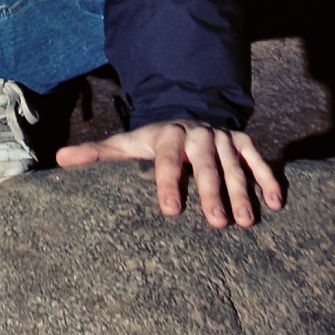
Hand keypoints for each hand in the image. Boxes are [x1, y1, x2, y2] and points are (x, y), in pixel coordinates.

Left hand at [54, 120, 283, 228]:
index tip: (170, 211)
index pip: (167, 157)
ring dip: (242, 192)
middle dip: (212, 191)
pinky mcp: (242, 142)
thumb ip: (96, 155)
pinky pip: (258, 159)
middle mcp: (197, 134)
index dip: (168, 182)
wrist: (189, 111)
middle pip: (205, 163)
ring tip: (246, 223)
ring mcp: (222, 137)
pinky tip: (276, 204)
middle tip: (216, 223)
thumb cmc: (153, 140)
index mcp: (167, 135)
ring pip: (234, 165)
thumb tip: (58, 159)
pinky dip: (268, 179)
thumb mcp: (126, 144)